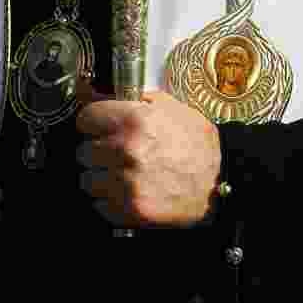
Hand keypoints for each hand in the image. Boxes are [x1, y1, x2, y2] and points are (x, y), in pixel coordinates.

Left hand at [75, 84, 220, 229]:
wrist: (219, 182)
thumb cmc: (195, 142)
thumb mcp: (169, 106)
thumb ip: (133, 98)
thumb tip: (97, 91)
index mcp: (134, 120)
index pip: (85, 118)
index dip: (93, 122)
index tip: (98, 127)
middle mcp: (127, 150)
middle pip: (83, 150)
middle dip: (97, 150)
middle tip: (114, 151)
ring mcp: (127, 183)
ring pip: (87, 179)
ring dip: (100, 176)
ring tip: (120, 173)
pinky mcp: (131, 211)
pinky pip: (99, 205)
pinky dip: (108, 201)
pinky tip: (126, 192)